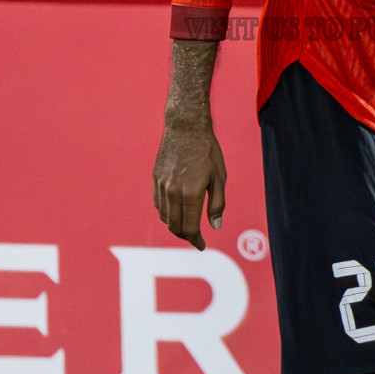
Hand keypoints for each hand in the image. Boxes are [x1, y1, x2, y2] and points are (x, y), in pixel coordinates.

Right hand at [152, 120, 226, 249]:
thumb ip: (217, 204)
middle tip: (196, 238)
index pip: (190, 229)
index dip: (196, 241)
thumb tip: (215, 226)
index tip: (202, 245)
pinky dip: (166, 213)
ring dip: (175, 226)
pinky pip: (158, 204)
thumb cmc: (207, 151)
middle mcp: (172, 193)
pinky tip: (175, 211)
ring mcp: (161, 186)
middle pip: (175, 227)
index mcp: (190, 194)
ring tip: (187, 226)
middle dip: (186, 237)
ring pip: (164, 217)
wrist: (186, 127)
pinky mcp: (155, 179)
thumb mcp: (219, 177)